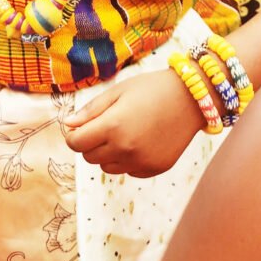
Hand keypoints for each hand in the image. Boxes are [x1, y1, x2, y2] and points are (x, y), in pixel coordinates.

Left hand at [64, 70, 204, 176]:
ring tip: (123, 132)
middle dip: (90, 143)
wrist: (191, 98)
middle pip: (89, 157)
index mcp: (113, 126)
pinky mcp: (154, 169)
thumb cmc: (152, 89)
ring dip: (107, 154)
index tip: (80, 127)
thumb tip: (68, 124)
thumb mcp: (118, 92)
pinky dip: (127, 160)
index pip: (76, 143)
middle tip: (104, 126)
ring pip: (107, 168)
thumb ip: (91, 110)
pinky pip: (128, 171)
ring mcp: (141, 162)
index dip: (74, 135)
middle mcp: (125, 149)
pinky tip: (140, 140)